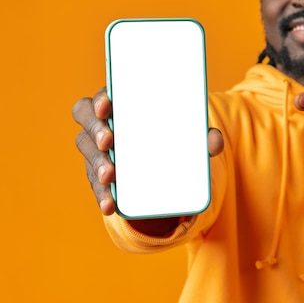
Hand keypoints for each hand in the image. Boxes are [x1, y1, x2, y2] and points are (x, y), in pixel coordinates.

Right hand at [72, 88, 223, 232]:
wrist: (165, 166)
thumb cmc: (171, 138)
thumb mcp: (187, 136)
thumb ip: (202, 137)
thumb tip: (215, 140)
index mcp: (121, 107)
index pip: (101, 97)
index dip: (100, 99)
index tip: (107, 106)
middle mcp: (103, 126)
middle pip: (88, 123)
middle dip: (96, 130)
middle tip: (108, 141)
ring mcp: (98, 152)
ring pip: (88, 153)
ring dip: (97, 164)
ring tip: (110, 176)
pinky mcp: (101, 176)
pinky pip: (96, 184)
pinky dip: (103, 195)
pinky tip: (110, 205)